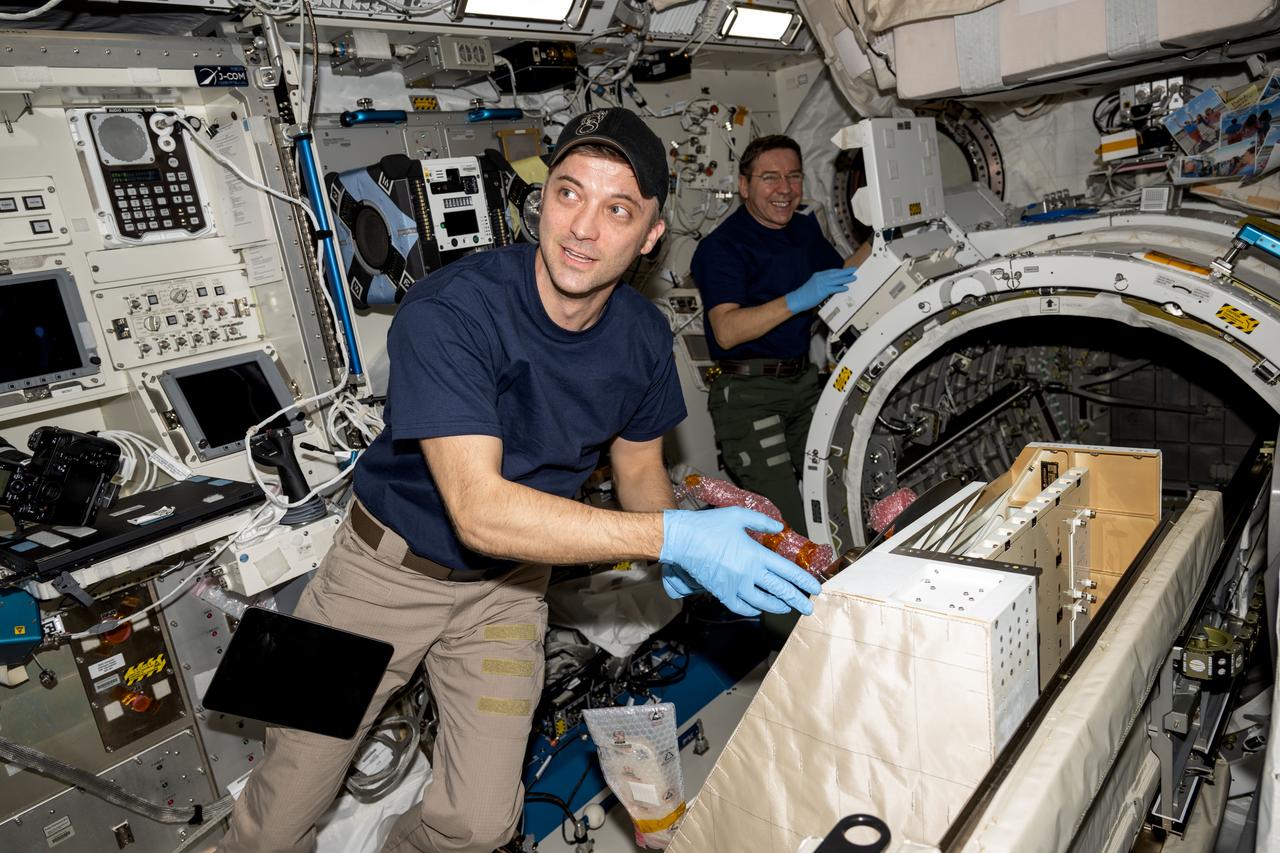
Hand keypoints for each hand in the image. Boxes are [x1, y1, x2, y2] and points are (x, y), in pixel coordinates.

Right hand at [659, 507, 822, 616]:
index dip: (804, 581)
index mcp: (756, 554)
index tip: (815, 588)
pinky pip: (741, 607)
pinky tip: (758, 608)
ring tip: (786, 607)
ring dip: (777, 606)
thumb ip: (762, 522)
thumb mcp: (738, 516)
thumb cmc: (708, 526)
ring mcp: (735, 586)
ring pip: (762, 602)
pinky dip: (752, 610)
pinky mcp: (721, 592)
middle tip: (808, 608)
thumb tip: (779, 528)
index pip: (787, 571)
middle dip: (797, 600)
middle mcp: (748, 573)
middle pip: (780, 591)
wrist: (681, 540)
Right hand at [784, 267, 856, 313]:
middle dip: (846, 272)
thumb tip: (832, 285)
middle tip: (854, 270)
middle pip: (836, 273)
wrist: (797, 299)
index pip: (832, 271)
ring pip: (836, 280)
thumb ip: (822, 284)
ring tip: (853, 277)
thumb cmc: (804, 295)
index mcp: (818, 275)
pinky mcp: (822, 291)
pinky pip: (833, 288)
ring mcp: (821, 284)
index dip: (840, 271)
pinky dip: (840, 287)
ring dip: (846, 279)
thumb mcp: (814, 285)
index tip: (847, 270)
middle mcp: (820, 278)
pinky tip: (846, 287)